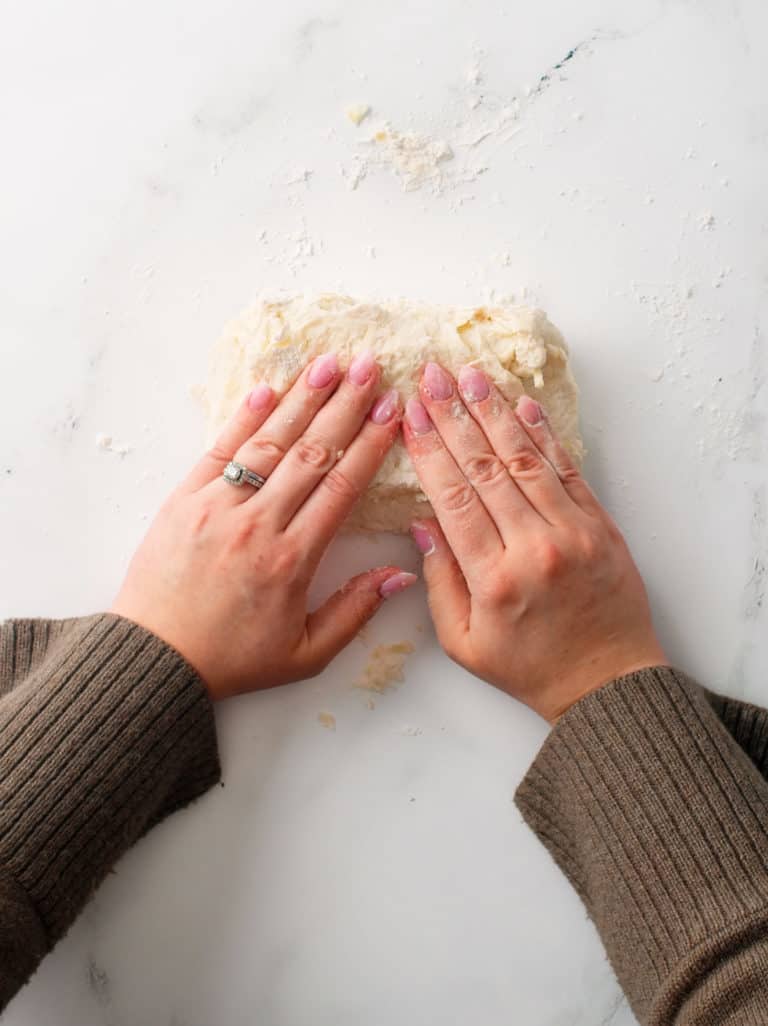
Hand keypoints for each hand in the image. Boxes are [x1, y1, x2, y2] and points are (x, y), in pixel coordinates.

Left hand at [112, 353, 414, 700]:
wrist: (155, 659)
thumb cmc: (233, 658)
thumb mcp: (306, 653)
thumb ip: (355, 611)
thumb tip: (400, 574)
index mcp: (293, 559)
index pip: (341, 487)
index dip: (370, 444)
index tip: (392, 411)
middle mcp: (258, 524)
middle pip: (312, 452)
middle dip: (346, 405)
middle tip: (371, 366)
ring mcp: (218, 507)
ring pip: (269, 442)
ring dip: (302, 399)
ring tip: (330, 362)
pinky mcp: (184, 500)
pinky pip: (220, 450)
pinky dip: (244, 417)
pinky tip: (269, 388)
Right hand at [403, 363, 665, 722]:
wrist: (607, 683)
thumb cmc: (530, 667)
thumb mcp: (464, 642)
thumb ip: (439, 582)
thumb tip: (423, 523)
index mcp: (493, 579)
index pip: (452, 498)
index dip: (429, 450)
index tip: (409, 414)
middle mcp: (533, 548)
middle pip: (485, 468)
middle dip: (454, 416)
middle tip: (432, 375)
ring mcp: (573, 532)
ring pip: (526, 459)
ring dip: (496, 412)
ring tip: (471, 376)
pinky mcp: (600, 526)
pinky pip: (568, 470)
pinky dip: (545, 435)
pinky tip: (524, 405)